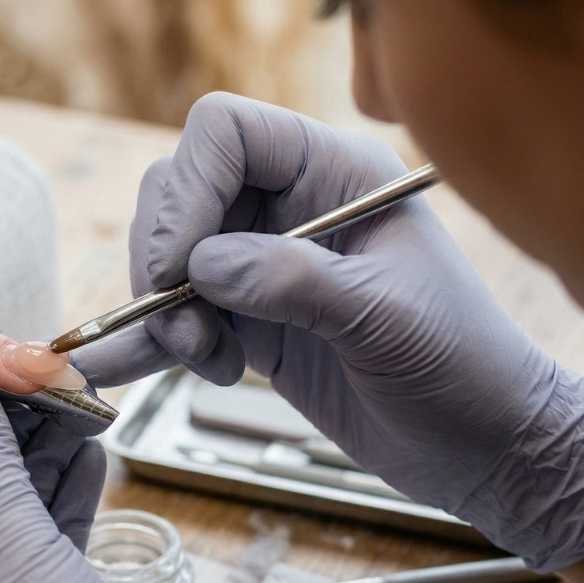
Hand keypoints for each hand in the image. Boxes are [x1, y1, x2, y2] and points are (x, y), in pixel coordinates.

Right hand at [78, 92, 583, 572]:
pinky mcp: (246, 322)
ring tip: (205, 364)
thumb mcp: (385, 320)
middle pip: (179, 193)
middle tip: (187, 329)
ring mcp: (263, 265)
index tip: (181, 266)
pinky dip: (141, 343)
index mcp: (336, 176)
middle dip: (164, 262)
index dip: (189, 188)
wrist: (476, 448)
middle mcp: (290, 207)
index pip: (229, 134)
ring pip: (166, 258)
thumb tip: (201, 265)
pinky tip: (107, 369)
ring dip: (162, 313)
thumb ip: (292, 281)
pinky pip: (175, 317)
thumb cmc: (461, 370)